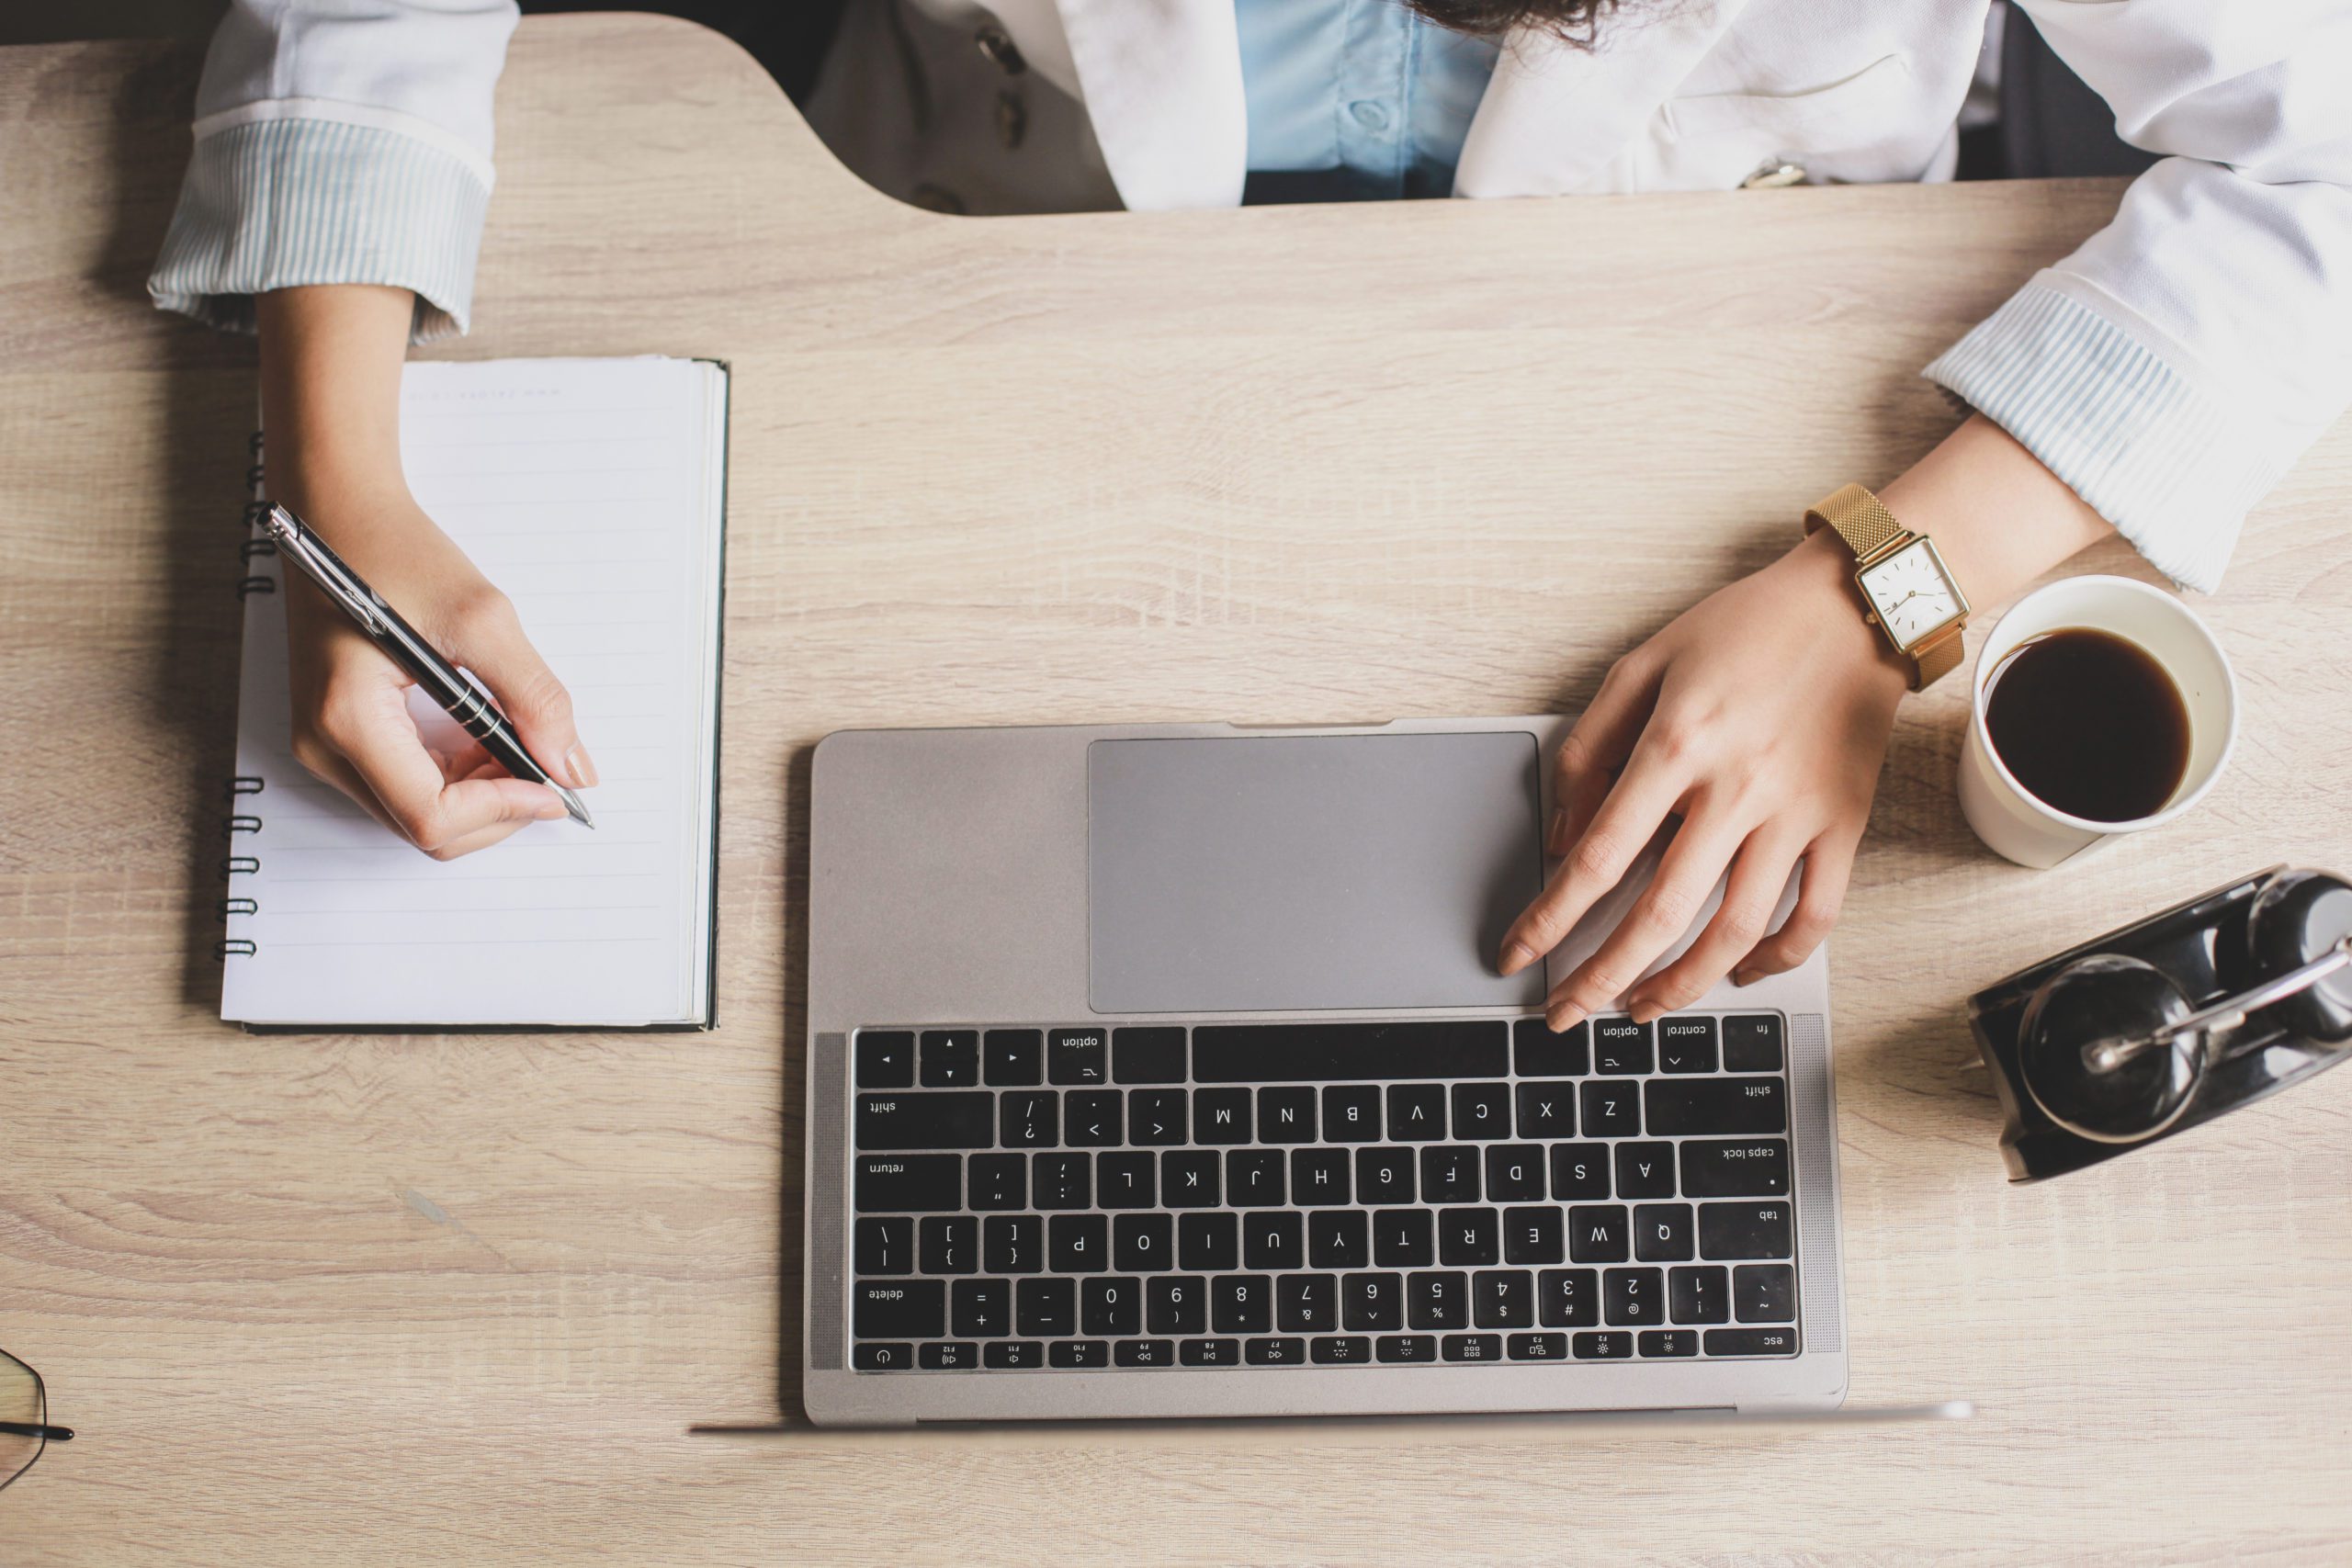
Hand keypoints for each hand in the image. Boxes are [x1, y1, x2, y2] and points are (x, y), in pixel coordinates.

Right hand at [284, 491, 593, 858]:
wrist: (338, 513)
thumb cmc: (394, 551)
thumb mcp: (482, 618)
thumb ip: (533, 696)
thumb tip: (571, 764)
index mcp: (347, 718)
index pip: (431, 815)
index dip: (503, 811)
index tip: (554, 786)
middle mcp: (324, 746)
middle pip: (425, 827)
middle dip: (496, 806)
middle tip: (545, 760)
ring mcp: (326, 745)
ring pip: (419, 813)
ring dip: (481, 792)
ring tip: (514, 734)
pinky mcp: (340, 735)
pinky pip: (408, 785)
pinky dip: (459, 774)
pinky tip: (485, 730)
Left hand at [1498, 528, 1907, 1026]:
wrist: (1852, 606)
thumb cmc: (1742, 629)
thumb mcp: (1642, 666)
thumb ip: (1590, 749)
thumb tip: (1561, 837)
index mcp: (1676, 745)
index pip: (1597, 857)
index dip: (1550, 918)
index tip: (1518, 955)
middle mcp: (1737, 788)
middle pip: (1659, 913)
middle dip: (1602, 976)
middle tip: (1566, 1014)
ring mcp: (1797, 813)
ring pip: (1735, 930)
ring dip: (1682, 984)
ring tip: (1641, 1007)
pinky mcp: (1844, 824)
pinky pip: (1814, 915)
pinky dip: (1775, 959)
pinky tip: (1737, 972)